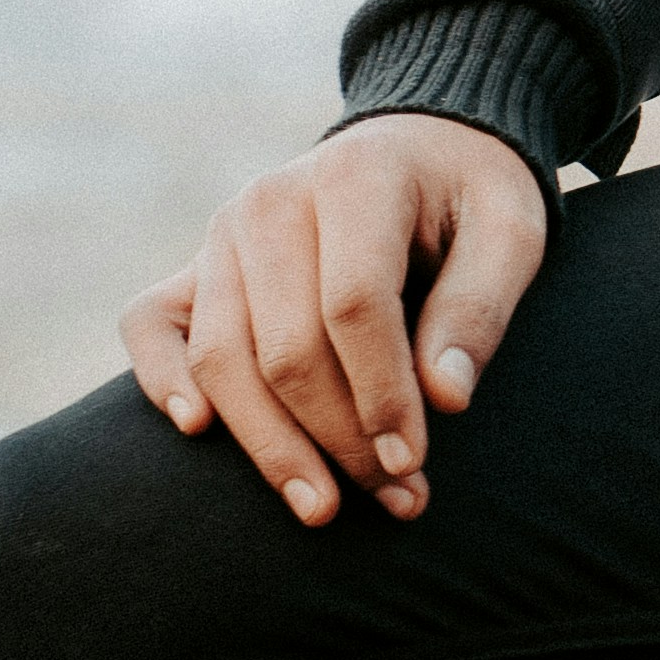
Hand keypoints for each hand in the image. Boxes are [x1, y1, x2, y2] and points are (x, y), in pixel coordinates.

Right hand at [118, 113, 548, 527]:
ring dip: (271, 446)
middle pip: (287, 347)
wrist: (418, 151)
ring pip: (224, 358)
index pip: (354, 303)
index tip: (412, 460)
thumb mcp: (512, 231)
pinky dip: (162, 377)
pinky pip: (148, 324)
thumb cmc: (469, 200)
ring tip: (326, 508)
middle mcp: (273, 200)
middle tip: (397, 497)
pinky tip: (198, 431)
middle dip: (339, 438)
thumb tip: (446, 398)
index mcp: (355, 175)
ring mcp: (223, 232)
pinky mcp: (194, 265)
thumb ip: (480, 306)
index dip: (380, 394)